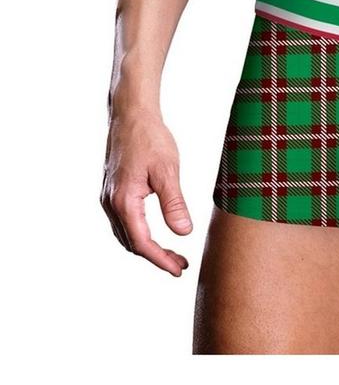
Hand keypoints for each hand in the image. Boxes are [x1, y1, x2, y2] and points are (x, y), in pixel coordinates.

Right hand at [100, 107, 192, 276]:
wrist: (130, 114)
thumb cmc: (150, 138)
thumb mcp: (168, 171)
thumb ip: (174, 203)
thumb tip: (184, 233)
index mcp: (124, 201)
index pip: (142, 243)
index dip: (161, 260)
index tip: (179, 270)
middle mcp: (111, 203)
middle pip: (131, 243)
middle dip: (156, 257)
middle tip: (181, 264)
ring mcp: (108, 198)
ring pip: (125, 234)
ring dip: (147, 247)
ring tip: (172, 253)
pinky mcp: (111, 191)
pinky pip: (123, 222)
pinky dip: (138, 234)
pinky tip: (154, 233)